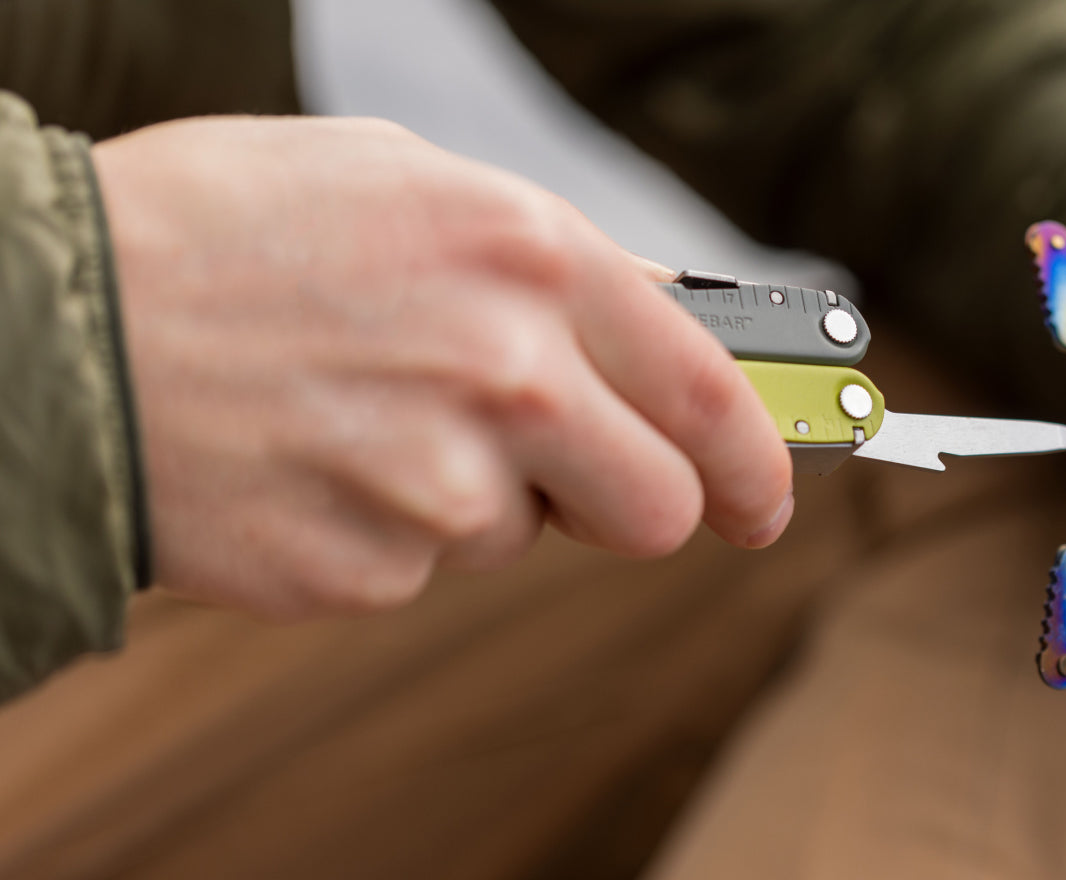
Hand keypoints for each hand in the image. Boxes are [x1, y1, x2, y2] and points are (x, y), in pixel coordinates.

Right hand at [95, 117, 792, 618]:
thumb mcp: (410, 184)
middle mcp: (503, 373)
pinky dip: (384, 530)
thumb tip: (671, 328)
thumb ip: (559, 264)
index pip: (709, 395)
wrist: (51, 320)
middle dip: (628, 503)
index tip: (765, 501)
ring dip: (472, 496)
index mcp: (531, 258)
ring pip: (522, 539)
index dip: (757, 464)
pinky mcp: (360, 571)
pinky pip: (421, 571)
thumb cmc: (229, 229)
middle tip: (564, 475)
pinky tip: (313, 461)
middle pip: (655, 509)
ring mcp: (430, 485)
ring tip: (362, 415)